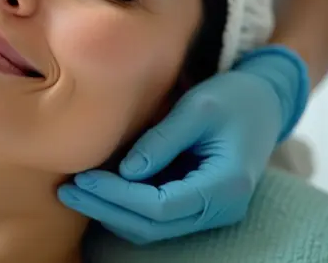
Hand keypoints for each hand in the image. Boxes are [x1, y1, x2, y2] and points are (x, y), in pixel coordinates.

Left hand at [58, 46, 309, 243]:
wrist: (260, 103)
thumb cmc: (230, 98)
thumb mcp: (197, 108)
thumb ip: (162, 140)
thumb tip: (125, 172)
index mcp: (226, 185)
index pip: (161, 206)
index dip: (118, 196)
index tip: (83, 178)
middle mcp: (220, 209)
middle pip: (153, 226)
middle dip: (106, 210)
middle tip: (67, 190)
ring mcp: (209, 212)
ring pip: (152, 229)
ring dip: (112, 214)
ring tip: (74, 191)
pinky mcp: (196, 205)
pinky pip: (157, 218)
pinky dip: (125, 208)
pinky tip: (98, 190)